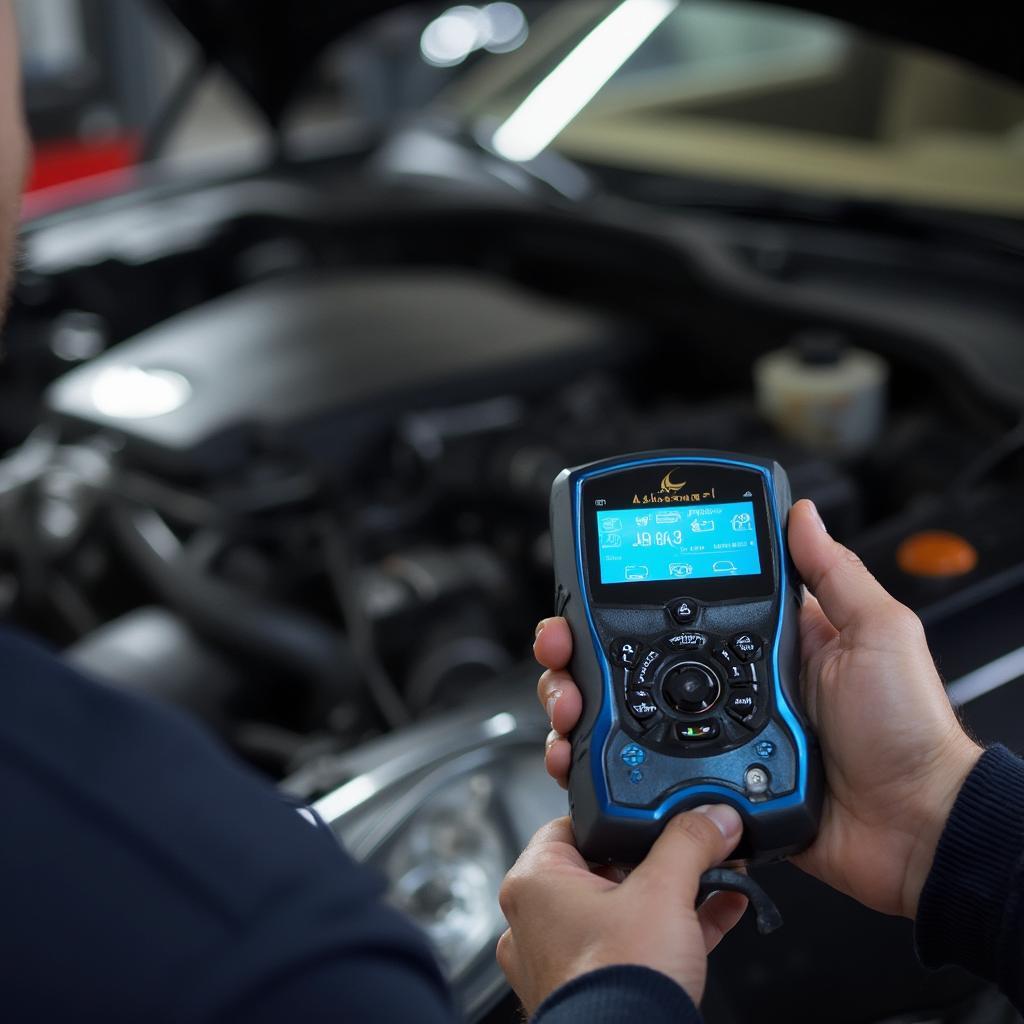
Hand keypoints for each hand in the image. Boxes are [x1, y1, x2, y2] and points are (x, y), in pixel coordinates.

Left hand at [497, 808, 746, 1014]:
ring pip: (624, 908)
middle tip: (693, 846)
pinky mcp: (593, 987)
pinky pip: (636, 942)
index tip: (653, 811)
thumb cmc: (618, 982)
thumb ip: (689, 843)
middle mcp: (537, 919)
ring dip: (674, 893)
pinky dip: (674, 927)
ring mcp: (563, 957)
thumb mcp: (663, 892)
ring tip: (717, 877)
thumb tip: (711, 817)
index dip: (617, 816)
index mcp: (534, 883)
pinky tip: (720, 910)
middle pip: (604, 866)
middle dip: (658, 859)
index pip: (573, 824)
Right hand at [535, 499, 981, 918]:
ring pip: (620, 714)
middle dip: (577, 650)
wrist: (913, 827)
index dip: (623, 597)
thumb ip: (832, 573)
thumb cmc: (903, 728)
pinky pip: (643, 772)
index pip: (674, 608)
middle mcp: (722, 687)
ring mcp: (708, 737)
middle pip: (628, 660)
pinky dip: (601, 764)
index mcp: (757, 643)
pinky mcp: (705, 784)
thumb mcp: (877, 633)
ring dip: (577, 702)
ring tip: (567, 701)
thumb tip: (801, 513)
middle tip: (559, 645)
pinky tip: (580, 753)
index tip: (585, 591)